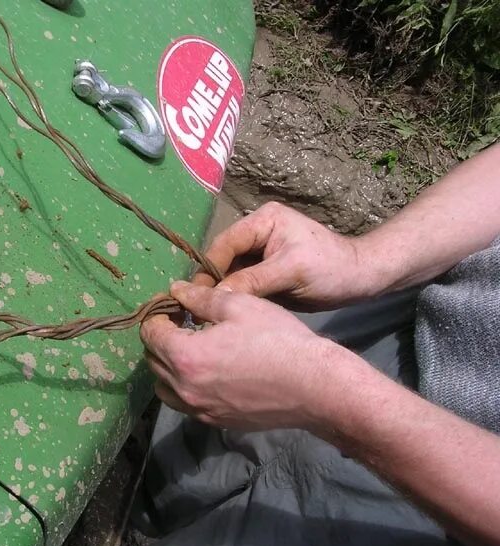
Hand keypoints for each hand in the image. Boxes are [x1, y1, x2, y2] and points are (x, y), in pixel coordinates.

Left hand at [141, 281, 349, 430]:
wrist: (314, 386)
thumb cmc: (277, 339)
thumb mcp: (239, 306)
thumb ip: (200, 298)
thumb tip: (175, 291)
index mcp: (185, 356)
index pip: (150, 334)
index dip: (157, 315)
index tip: (173, 307)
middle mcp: (185, 388)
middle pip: (152, 361)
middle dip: (160, 339)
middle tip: (182, 323)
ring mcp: (200, 410)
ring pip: (164, 388)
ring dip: (168, 366)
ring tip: (191, 349)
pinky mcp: (216, 422)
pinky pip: (185, 404)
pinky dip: (185, 387)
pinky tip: (209, 371)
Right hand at [195, 202, 373, 310]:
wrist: (361, 279)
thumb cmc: (330, 269)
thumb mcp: (290, 272)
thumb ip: (251, 281)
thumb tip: (214, 296)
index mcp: (262, 221)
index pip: (224, 244)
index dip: (208, 269)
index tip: (194, 296)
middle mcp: (257, 233)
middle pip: (224, 258)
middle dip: (213, 282)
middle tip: (197, 309)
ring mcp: (261, 253)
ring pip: (231, 273)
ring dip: (223, 292)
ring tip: (208, 314)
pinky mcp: (266, 272)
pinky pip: (243, 284)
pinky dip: (236, 298)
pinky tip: (227, 313)